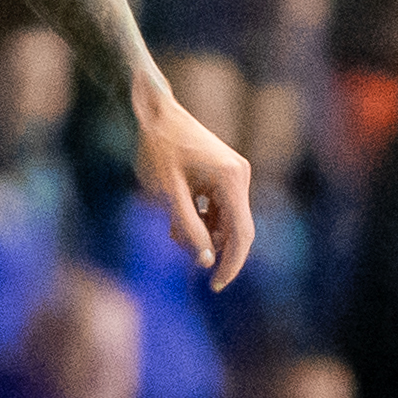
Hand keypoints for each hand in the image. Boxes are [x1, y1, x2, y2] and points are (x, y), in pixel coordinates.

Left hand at [132, 70, 254, 290]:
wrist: (156, 111)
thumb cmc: (158, 149)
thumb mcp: (167, 194)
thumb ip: (188, 229)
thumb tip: (206, 262)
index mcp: (231, 179)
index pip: (242, 234)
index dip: (231, 264)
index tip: (215, 286)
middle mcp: (240, 175)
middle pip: (236, 229)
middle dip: (213, 247)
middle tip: (184, 251)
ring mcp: (236, 173)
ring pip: (227, 219)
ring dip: (205, 232)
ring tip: (173, 228)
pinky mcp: (227, 172)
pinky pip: (222, 207)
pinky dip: (204, 218)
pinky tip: (180, 215)